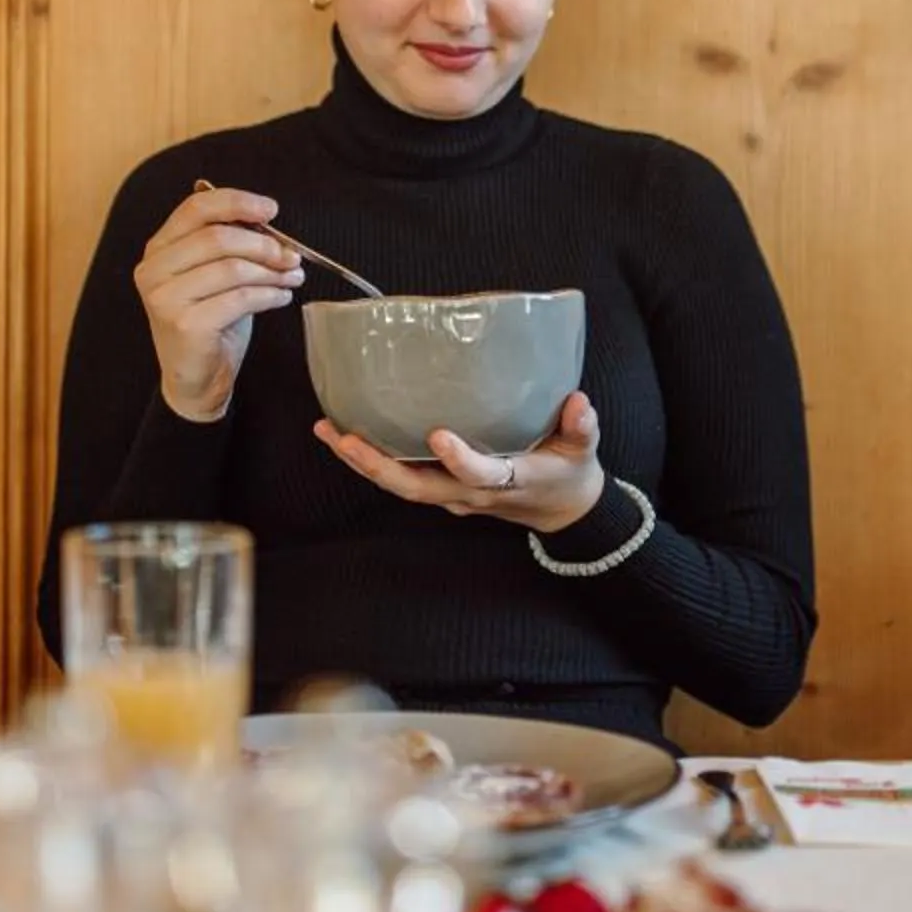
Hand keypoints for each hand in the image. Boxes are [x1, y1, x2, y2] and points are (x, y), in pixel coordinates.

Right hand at [134, 187, 304, 420]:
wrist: (194, 380)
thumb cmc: (209, 322)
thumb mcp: (214, 275)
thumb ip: (229, 245)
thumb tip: (268, 222)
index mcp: (159, 249)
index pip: (196, 208)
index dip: (237, 202)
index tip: (271, 209)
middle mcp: (154, 270)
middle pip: (218, 237)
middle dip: (264, 244)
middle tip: (291, 256)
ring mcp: (165, 299)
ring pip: (232, 268)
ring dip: (272, 272)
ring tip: (291, 278)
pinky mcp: (185, 325)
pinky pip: (240, 299)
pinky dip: (269, 295)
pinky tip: (281, 298)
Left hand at [313, 391, 606, 533]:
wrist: (562, 510)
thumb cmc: (568, 472)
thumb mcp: (583, 451)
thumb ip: (581, 427)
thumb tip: (579, 401)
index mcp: (508, 481)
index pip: (481, 476)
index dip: (460, 460)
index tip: (438, 435)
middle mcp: (470, 493)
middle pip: (417, 488)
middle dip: (378, 466)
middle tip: (344, 438)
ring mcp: (452, 495)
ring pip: (401, 485)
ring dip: (362, 462)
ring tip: (328, 430)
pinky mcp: (442, 488)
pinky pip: (401, 477)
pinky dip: (370, 460)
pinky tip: (343, 434)